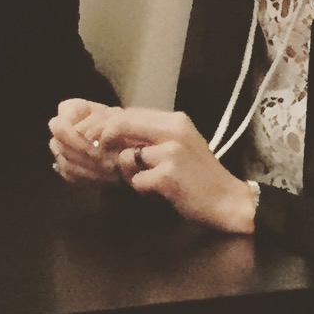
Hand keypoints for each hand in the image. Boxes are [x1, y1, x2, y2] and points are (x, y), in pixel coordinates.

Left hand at [50, 105, 254, 234]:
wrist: (229, 201)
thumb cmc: (200, 177)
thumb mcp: (177, 147)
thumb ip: (150, 137)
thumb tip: (111, 133)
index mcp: (174, 120)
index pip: (128, 112)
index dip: (102, 122)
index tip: (85, 133)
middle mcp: (173, 129)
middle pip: (121, 123)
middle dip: (99, 137)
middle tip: (90, 151)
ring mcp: (171, 152)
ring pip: (126, 156)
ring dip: (130, 174)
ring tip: (150, 182)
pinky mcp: (168, 175)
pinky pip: (136, 181)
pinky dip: (142, 189)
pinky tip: (160, 193)